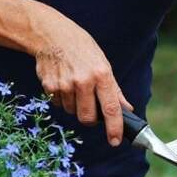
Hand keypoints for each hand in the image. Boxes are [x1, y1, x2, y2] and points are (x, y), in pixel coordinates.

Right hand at [33, 16, 132, 145]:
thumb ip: (115, 90)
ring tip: (76, 87)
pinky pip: (59, 104)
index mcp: (101, 76)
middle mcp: (83, 81)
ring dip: (76, 106)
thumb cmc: (83, 50)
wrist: (52, 35)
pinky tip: (64, 83)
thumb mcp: (104, 65)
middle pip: (88, 118)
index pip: (111, 109)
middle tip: (92, 108)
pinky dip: (63, 99)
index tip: (115, 141)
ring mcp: (65, 84)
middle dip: (91, 119)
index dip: (114, 128)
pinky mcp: (49, 86)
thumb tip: (127, 109)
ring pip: (72, 112)